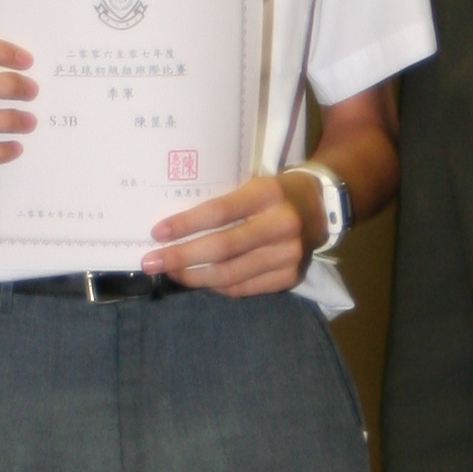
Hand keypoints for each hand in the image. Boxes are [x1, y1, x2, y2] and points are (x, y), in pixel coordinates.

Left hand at [143, 171, 319, 295]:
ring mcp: (288, 254)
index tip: (157, 233)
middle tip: (151, 262)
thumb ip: (222, 202)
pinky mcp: (290, 276)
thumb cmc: (273, 192)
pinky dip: (216, 286)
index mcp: (268, 193)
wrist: (321, 205)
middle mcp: (281, 224)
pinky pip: (243, 288)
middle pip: (222, 248)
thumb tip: (174, 228)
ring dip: (193, 276)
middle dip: (181, 257)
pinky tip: (200, 280)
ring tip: (171, 273)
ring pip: (230, 274)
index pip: (219, 212)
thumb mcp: (251, 183)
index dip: (185, 225)